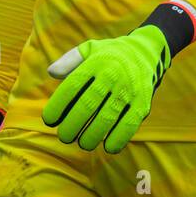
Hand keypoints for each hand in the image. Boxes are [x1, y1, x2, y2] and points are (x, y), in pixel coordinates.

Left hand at [41, 25, 170, 153]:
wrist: (146, 53)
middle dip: (73, 124)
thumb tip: (51, 72)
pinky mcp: (143, 102)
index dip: (58, 105)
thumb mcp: (89, 49)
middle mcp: (112, 74)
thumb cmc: (109, 56)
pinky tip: (108, 147)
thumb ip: (69, 60)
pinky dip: (118, 138)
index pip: (72, 85)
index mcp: (96, 62)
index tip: (49, 120)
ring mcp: (128, 89)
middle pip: (88, 104)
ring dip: (92, 135)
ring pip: (107, 117)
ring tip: (83, 143)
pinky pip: (129, 124)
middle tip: (64, 137)